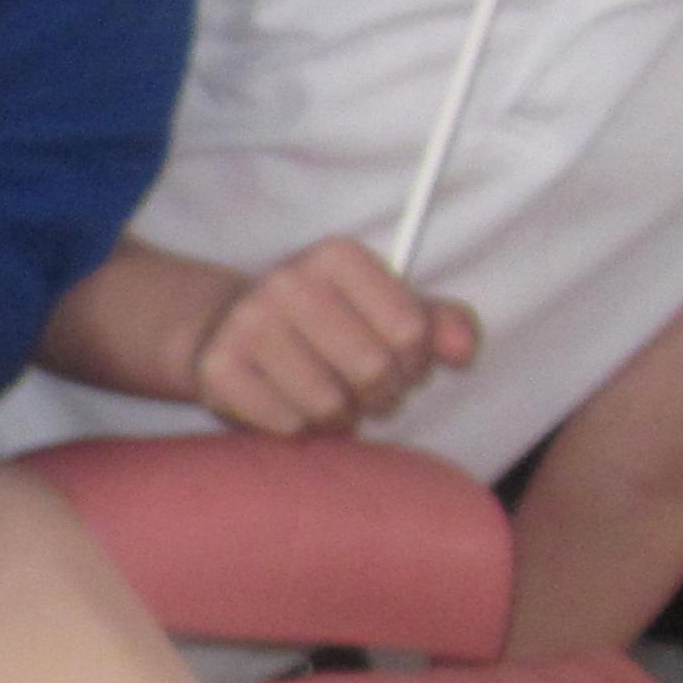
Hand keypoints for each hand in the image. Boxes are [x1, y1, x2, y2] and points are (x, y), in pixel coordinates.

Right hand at [191, 239, 478, 435]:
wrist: (224, 327)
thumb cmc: (323, 321)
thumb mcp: (383, 306)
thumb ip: (439, 323)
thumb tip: (464, 351)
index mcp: (337, 256)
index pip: (410, 330)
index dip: (414, 362)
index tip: (398, 362)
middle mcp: (288, 281)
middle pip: (371, 370)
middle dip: (378, 395)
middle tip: (364, 390)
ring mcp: (248, 324)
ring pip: (328, 404)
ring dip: (337, 416)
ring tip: (326, 398)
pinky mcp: (219, 369)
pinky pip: (287, 425)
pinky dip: (297, 427)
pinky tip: (289, 403)